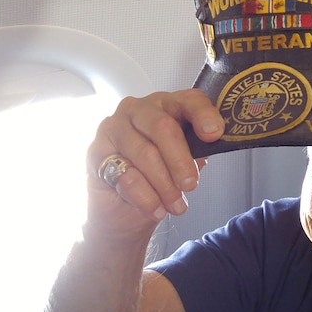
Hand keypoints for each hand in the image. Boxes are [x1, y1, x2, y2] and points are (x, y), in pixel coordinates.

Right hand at [86, 90, 222, 229]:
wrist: (124, 211)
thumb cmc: (158, 179)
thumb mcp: (185, 162)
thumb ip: (197, 149)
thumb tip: (216, 143)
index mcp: (165, 105)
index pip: (188, 100)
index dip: (203, 115)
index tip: (214, 134)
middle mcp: (137, 110)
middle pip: (163, 127)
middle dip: (181, 161)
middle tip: (191, 185)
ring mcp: (112, 128)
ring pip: (145, 154)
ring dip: (165, 186)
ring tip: (176, 206)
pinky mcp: (96, 153)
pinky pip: (126, 176)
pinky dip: (147, 197)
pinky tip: (156, 210)